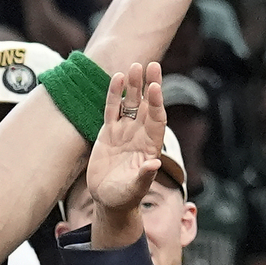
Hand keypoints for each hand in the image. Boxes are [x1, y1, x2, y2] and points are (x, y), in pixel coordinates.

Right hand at [86, 63, 166, 213]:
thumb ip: (144, 176)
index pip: (156, 120)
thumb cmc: (125, 197)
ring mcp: (125, 132)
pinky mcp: (109, 132)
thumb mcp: (135, 189)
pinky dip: (115, 95)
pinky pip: (113, 109)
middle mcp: (140, 134)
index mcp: (150, 146)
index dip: (156, 103)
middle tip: (152, 65)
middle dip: (150, 85)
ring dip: (133, 86)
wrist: (109, 200)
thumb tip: (154, 164)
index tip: (155, 87)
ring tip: (135, 66)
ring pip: (130, 103)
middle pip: (146, 105)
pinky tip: (117, 78)